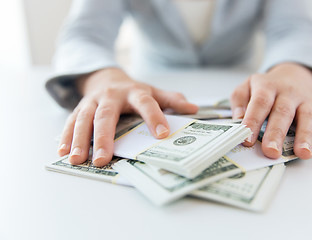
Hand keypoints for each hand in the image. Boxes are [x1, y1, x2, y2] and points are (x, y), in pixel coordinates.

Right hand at [57, 67, 197, 165]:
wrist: (106, 78)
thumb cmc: (133, 91)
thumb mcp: (153, 92)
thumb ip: (171, 100)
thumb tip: (193, 109)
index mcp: (134, 92)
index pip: (146, 103)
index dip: (154, 117)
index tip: (162, 134)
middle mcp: (111, 96)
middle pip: (106, 115)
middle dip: (103, 137)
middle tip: (102, 159)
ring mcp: (92, 101)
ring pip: (83, 119)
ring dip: (79, 140)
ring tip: (78, 160)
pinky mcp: (79, 107)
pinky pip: (70, 121)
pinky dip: (66, 137)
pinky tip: (63, 153)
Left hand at [231, 63, 311, 158]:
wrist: (291, 75)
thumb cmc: (264, 87)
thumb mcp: (246, 86)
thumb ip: (239, 99)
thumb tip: (238, 118)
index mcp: (267, 87)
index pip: (260, 103)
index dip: (253, 121)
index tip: (247, 140)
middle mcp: (288, 93)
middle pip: (283, 112)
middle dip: (277, 133)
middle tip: (271, 151)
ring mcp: (305, 102)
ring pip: (307, 117)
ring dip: (305, 136)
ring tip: (302, 154)